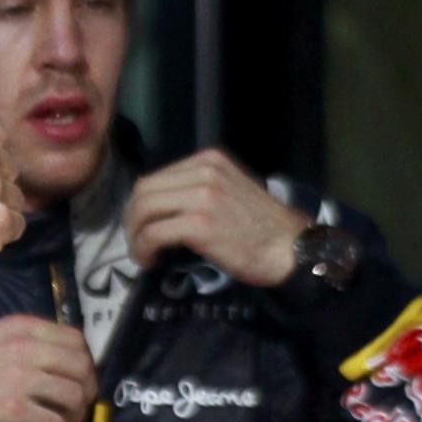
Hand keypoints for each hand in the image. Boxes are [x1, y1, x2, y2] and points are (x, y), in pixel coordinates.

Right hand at [0, 314, 96, 421]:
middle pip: (81, 368)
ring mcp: (22, 379)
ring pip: (74, 396)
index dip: (85, 361)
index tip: (79, 377)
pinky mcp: (15, 410)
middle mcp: (28, 348)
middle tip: (77, 405)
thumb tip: (56, 360)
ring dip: (75, 415)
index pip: (76, 339)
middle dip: (86, 390)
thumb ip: (25, 342)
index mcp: (23, 327)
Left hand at [123, 148, 309, 286]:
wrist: (289, 248)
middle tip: (136, 243)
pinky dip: (143, 248)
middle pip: (143, 191)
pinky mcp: (200, 223)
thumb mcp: (227, 190)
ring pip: (144, 209)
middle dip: (131, 220)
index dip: (138, 206)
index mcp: (208, 161)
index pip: (154, 178)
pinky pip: (154, 233)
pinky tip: (150, 260)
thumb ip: (195, 189)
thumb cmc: (259, 226)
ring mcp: (202, 196)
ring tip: (142, 254)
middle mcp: (203, 172)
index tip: (140, 227)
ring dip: (134, 236)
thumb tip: (158, 205)